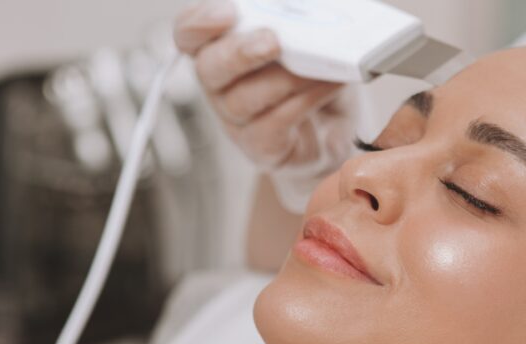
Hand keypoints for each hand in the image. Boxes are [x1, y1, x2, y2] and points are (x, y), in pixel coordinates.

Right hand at [174, 1, 354, 179]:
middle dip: (240, 52)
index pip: (189, 34)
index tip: (227, 12)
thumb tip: (304, 9)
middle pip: (208, 68)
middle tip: (273, 41)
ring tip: (320, 62)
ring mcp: (237, 121)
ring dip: (286, 77)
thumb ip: (292, 24)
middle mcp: (220, 86)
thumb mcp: (303, 42)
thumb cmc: (314, 76)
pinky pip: (275, 122)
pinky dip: (306, 98)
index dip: (199, 23)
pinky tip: (331, 84)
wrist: (336, 129)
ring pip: (244, 98)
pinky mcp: (262, 147)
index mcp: (220, 49)